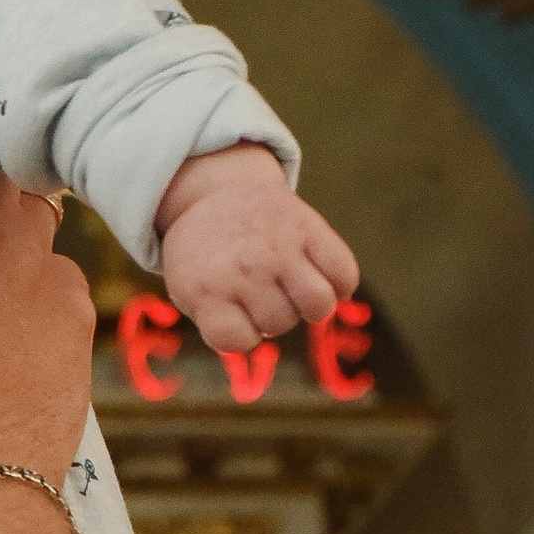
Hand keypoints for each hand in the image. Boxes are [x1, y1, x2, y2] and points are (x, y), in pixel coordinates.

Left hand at [156, 146, 358, 353]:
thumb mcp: (189, 290)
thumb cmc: (206, 259)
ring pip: (319, 304)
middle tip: (256, 288)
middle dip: (271, 314)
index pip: (236, 340)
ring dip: (310, 305)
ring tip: (294, 289)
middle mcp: (241, 267)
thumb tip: (256, 337)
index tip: (229, 312)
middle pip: (281, 323)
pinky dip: (341, 283)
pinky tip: (323, 276)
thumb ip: (217, 323)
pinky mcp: (307, 225)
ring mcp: (277, 245)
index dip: (240, 333)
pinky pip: (344, 272)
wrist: (214, 193)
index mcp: (204, 287)